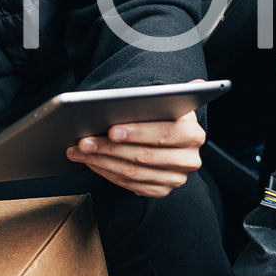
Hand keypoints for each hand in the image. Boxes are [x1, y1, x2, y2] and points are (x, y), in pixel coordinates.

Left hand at [66, 108, 204, 197]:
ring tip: (80, 151)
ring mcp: (175, 178)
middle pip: (143, 156)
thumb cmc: (160, 116)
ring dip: (101, 161)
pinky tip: (90, 161)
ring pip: (132, 173)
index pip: (162, 134)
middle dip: (108, 148)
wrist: (168, 140)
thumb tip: (195, 85)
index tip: (111, 130)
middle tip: (84, 141)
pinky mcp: (161, 190)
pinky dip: (106, 173)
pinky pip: (129, 185)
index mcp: (192, 134)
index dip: (136, 133)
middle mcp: (188, 159)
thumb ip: (168, 96)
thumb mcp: (165, 104)